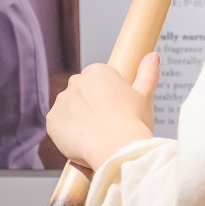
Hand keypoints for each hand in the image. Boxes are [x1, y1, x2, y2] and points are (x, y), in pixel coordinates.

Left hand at [45, 53, 158, 173]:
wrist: (117, 149)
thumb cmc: (134, 122)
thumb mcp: (145, 95)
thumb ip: (148, 72)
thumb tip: (153, 56)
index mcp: (97, 72)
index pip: (98, 80)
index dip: (107, 97)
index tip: (115, 109)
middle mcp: (75, 81)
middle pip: (81, 93)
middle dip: (90, 104)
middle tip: (106, 122)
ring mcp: (61, 101)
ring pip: (69, 108)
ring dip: (78, 117)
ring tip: (96, 133)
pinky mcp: (51, 120)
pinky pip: (58, 125)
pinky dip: (66, 132)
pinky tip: (82, 140)